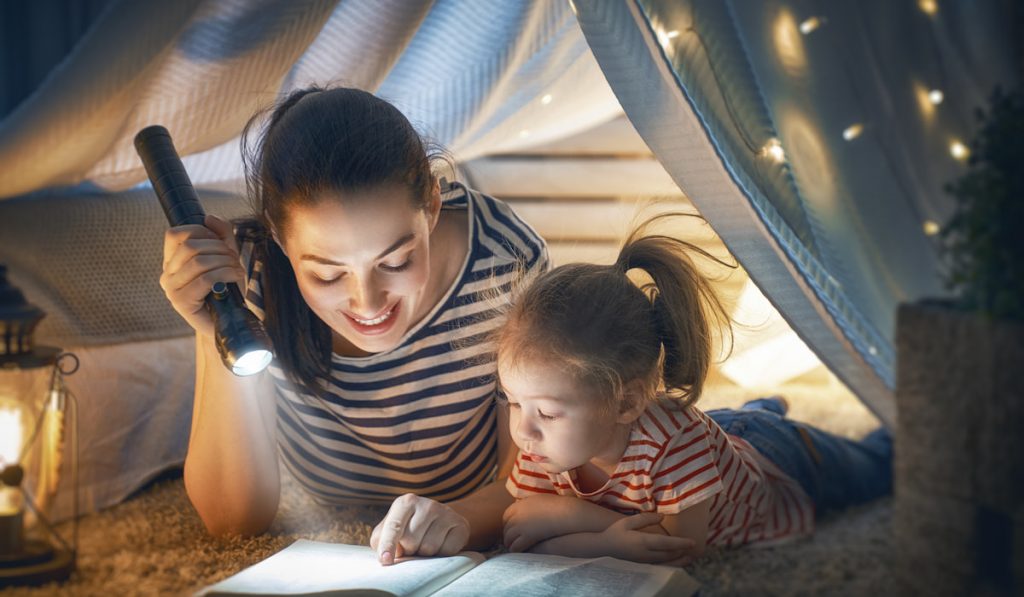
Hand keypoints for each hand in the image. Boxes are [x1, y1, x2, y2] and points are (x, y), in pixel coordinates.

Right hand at [160, 214, 244, 337]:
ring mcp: (171, 289)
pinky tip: (235, 278)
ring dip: (225, 262)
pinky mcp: (181, 303)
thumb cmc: (227, 289)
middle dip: (219, 249)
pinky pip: (205, 279)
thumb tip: (209, 217)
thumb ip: (220, 234)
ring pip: (199, 262)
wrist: (230, 322)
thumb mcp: (226, 255)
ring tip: (237, 270)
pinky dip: (225, 274)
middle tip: (235, 260)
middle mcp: (167, 274)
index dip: (202, 233)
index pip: (176, 234)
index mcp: (172, 261)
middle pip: (190, 247)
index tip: (221, 245)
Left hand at [370, 494, 469, 565]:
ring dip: (424, 554)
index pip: (394, 527)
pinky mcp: (461, 525)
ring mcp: (446, 512)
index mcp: (405, 503)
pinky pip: (447, 551)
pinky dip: (441, 555)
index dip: (388, 545)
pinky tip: (440, 545)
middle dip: (409, 550)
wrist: (439, 521)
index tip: (386, 560)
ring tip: (425, 545)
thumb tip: (386, 556)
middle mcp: (426, 504)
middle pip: (411, 541)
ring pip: (429, 548)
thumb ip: (381, 541)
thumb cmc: (408, 528)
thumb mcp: (389, 530)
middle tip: (412, 546)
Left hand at [502, 495, 607, 552]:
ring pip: (508, 539)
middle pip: (506, 528)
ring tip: (515, 549)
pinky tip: (521, 552)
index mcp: (519, 505)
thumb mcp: (538, 500)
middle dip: (507, 536)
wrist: (565, 512)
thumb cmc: (556, 506)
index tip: (511, 530)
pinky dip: (516, 550)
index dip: (507, 525)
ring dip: (510, 544)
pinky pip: (515, 546)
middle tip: (511, 542)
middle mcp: (517, 515)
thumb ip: (528, 506)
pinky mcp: (527, 536)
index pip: (506, 516)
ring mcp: (521, 526)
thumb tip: (526, 511)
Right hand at [600, 512, 695, 565]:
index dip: (681, 543)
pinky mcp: (643, 563)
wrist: (604, 547)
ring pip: (666, 562)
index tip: (693, 542)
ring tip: (690, 557)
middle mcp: (646, 553)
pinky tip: (676, 561)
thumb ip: (645, 519)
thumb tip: (662, 517)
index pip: (666, 544)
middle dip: (683, 552)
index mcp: (643, 541)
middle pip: (669, 554)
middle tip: (695, 547)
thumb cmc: (615, 532)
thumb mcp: (628, 521)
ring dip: (679, 560)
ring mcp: (645, 560)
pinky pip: (661, 565)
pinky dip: (671, 564)